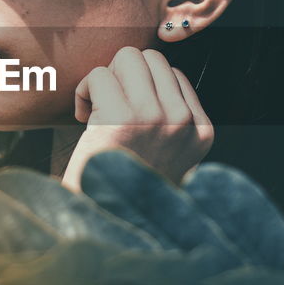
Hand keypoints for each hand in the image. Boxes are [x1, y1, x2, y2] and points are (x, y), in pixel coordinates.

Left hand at [62, 46, 213, 190]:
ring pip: (127, 57)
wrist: (103, 227)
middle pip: (151, 58)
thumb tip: (150, 68)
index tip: (127, 116)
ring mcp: (156, 118)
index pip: (174, 74)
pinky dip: (83, 91)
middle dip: (124, 75)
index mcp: (201, 132)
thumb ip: (170, 117)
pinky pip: (99, 75)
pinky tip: (82, 118)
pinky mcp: (122, 116)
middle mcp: (183, 123)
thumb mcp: (168, 155)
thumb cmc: (126, 189)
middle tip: (107, 107)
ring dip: (105, 78)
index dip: (143, 87)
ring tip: (95, 110)